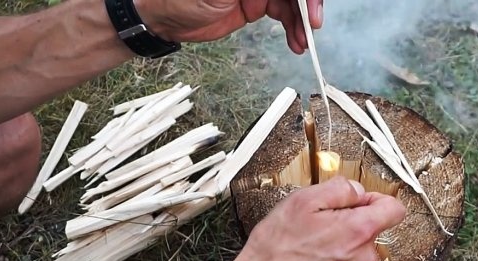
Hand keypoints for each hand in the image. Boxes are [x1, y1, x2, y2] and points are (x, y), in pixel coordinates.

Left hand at [134, 0, 323, 53]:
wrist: (165, 17)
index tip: (311, 5)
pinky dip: (293, 28)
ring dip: (302, 21)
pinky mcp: (258, 4)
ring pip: (293, 0)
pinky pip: (284, 14)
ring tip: (303, 40)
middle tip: (312, 23)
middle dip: (307, 4)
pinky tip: (297, 41)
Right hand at [139, 177, 404, 260]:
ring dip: (344, 254)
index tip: (362, 202)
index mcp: (358, 230)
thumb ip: (338, 189)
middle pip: (371, 235)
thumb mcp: (301, 202)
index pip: (394, 209)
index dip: (377, 200)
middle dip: (350, 228)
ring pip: (361, 259)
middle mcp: (365, 260)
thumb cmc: (275, 250)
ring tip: (312, 255)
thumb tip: (357, 191)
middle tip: (319, 230)